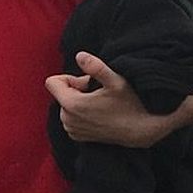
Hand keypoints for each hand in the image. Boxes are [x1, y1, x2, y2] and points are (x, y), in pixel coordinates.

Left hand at [46, 52, 170, 148]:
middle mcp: (67, 119)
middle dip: (76, 90)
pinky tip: (99, 113)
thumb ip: (95, 67)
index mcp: (72, 104)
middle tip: (99, 92)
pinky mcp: (77, 136)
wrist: (140, 131)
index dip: (69, 77)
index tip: (87, 81)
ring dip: (79, 101)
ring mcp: (72, 129)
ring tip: (101, 103)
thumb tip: (79, 55)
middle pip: (62, 94)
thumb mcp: (115, 81)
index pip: (52, 82)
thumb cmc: (130, 104)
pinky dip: (81, 113)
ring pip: (67, 106)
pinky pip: (71, 118)